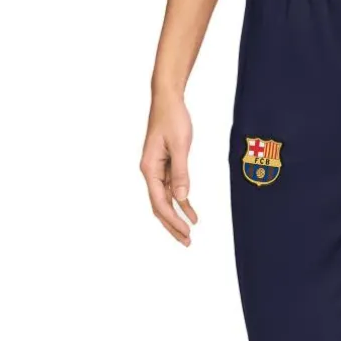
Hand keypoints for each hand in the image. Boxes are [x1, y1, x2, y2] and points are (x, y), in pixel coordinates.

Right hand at [140, 95, 197, 245]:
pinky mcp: (165, 166)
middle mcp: (150, 172)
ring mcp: (157, 170)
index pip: (159, 202)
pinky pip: (172, 190)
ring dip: (177, 217)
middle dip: (172, 225)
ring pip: (165, 201)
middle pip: (159, 206)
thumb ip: (181, 172)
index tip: (186, 231)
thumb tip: (181, 198)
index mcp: (149, 168)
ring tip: (188, 234)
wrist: (168, 99)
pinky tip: (192, 214)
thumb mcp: (179, 146)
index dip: (173, 219)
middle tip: (186, 242)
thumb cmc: (172, 118)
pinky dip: (182, 202)